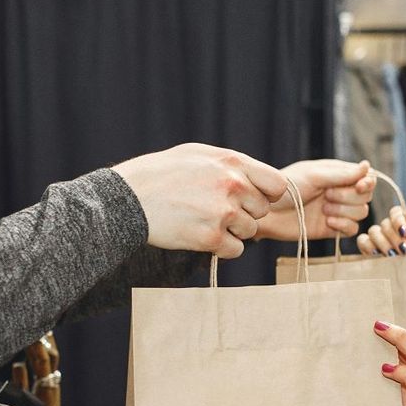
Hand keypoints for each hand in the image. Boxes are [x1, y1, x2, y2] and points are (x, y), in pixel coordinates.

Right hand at [113, 144, 289, 258]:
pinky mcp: (211, 238)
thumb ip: (231, 165)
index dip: (268, 195)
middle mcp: (233, 185)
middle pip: (262, 211)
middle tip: (217, 211)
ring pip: (249, 231)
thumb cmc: (160, 174)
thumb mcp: (198, 155)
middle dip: (246, 214)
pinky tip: (199, 235)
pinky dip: (221, 248)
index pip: (277, 184)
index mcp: (232, 162)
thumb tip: (255, 178)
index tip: (253, 200)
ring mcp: (223, 212)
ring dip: (232, 232)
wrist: (128, 198)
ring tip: (203, 221)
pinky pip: (235, 250)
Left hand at [256, 159, 374, 241]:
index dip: (367, 183)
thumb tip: (367, 167)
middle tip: (327, 196)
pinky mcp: (332, 229)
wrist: (268, 214)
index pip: (366, 177)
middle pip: (366, 196)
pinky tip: (328, 222)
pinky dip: (343, 226)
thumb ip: (342, 174)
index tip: (359, 186)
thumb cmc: (286, 189)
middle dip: (349, 197)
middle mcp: (340, 191)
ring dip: (344, 211)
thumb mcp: (314, 176)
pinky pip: (352, 230)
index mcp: (338, 174)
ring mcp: (337, 210)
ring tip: (323, 209)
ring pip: (361, 213)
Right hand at [356, 207, 405, 256]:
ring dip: (382, 243)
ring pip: (373, 231)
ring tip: (392, 256)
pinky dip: (369, 246)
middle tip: (403, 251)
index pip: (396, 212)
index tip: (404, 232)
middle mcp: (390, 232)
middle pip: (384, 223)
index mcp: (405, 227)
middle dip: (394, 237)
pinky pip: (363, 241)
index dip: (397, 219)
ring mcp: (378, 241)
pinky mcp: (368, 252)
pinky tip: (378, 256)